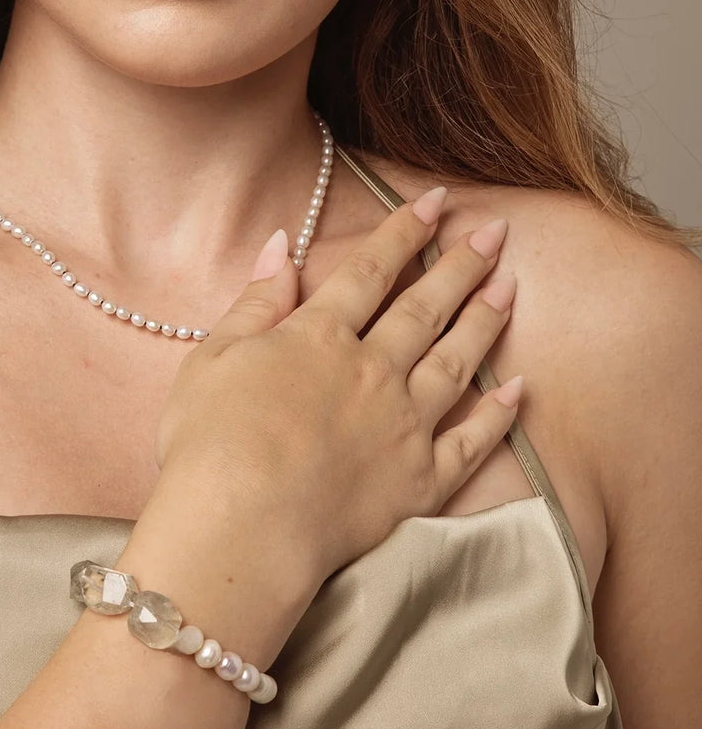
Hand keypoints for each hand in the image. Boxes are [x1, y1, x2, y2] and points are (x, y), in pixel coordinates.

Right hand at [150, 187, 519, 587]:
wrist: (238, 528)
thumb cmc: (209, 441)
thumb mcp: (213, 356)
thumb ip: (256, 301)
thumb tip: (281, 245)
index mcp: (321, 338)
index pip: (372, 270)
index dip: (405, 230)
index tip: (436, 200)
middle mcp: (373, 372)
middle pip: (425, 308)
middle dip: (461, 265)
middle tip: (495, 232)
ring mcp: (403, 427)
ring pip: (456, 362)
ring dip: (485, 321)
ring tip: (511, 288)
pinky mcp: (418, 482)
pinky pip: (471, 443)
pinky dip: (499, 416)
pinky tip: (519, 390)